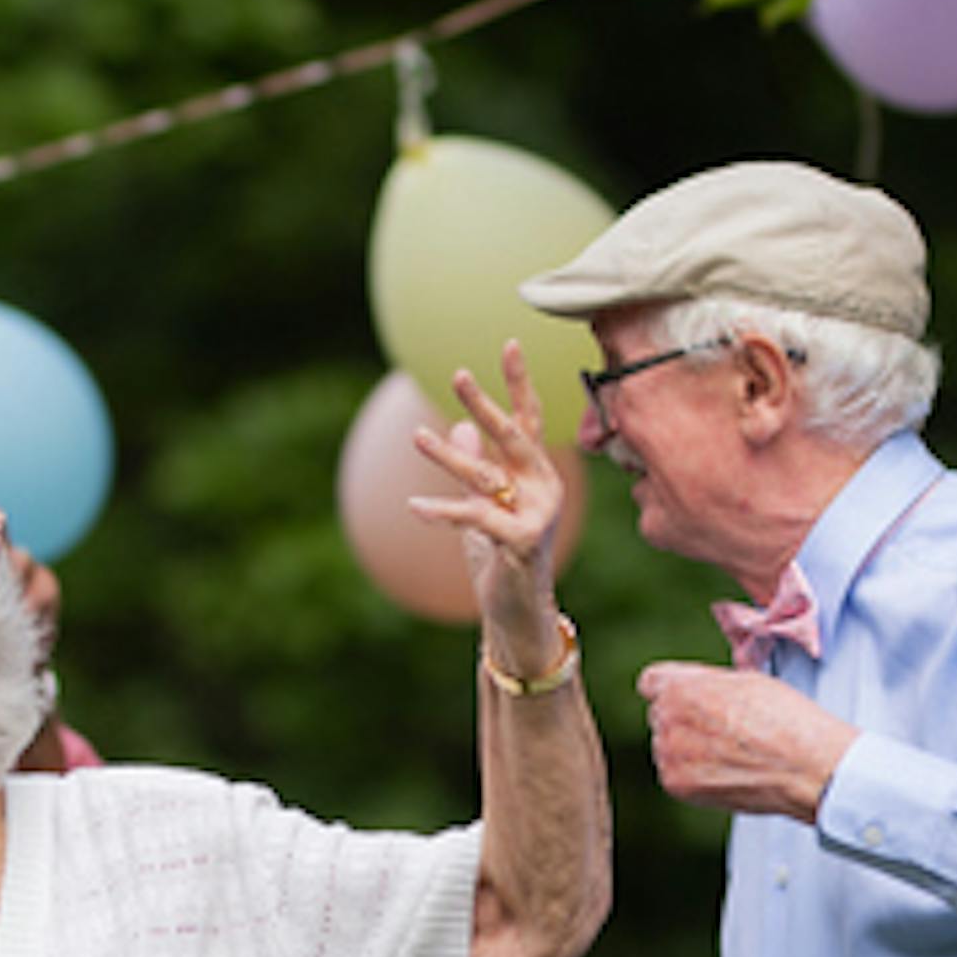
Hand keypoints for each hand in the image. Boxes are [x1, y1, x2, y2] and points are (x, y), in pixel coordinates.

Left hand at [410, 343, 568, 668]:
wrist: (519, 613)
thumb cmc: (502, 559)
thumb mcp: (482, 506)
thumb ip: (475, 468)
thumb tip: (460, 427)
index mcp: (536, 474)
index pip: (528, 419)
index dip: (518, 382)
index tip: (510, 344)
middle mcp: (543, 488)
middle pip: (514, 437)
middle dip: (487, 404)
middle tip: (459, 374)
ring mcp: (537, 515)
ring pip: (486, 476)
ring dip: (448, 457)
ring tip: (416, 435)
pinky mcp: (522, 542)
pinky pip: (476, 518)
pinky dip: (442, 511)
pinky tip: (414, 505)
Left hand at [637, 660, 860, 822]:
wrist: (805, 768)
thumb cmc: (785, 721)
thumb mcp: (746, 680)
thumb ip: (706, 683)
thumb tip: (693, 689)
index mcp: (681, 687)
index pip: (651, 682)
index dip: (673, 687)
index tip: (688, 697)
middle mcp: (667, 719)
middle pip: (661, 714)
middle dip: (684, 718)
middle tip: (723, 727)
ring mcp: (669, 754)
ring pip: (666, 745)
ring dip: (687, 747)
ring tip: (731, 752)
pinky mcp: (676, 784)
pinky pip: (674, 772)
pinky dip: (694, 772)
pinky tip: (727, 770)